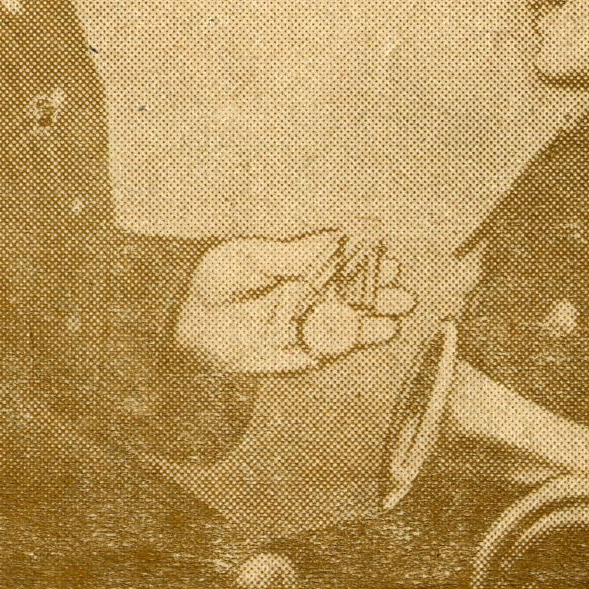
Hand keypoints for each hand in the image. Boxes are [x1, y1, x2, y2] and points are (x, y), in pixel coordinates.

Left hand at [176, 231, 414, 373]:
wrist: (187, 329)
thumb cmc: (214, 283)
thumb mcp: (251, 256)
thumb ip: (296, 253)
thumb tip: (338, 237)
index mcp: (296, 265)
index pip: (338, 256)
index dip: (361, 252)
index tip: (382, 244)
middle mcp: (308, 294)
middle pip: (353, 287)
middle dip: (377, 283)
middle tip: (397, 277)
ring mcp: (309, 323)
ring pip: (353, 317)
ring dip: (379, 312)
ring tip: (401, 305)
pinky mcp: (306, 352)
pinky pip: (339, 344)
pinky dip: (361, 337)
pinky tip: (382, 328)